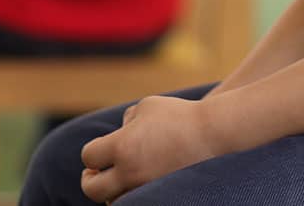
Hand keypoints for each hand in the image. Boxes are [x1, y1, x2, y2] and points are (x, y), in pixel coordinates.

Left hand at [79, 96, 224, 202]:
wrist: (214, 133)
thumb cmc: (179, 115)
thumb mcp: (147, 106)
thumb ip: (126, 121)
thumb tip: (117, 135)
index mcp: (122, 146)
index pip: (89, 157)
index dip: (92, 153)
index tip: (100, 150)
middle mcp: (130, 171)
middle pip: (92, 190)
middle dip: (90, 181)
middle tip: (93, 175)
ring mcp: (146, 187)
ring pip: (113, 202)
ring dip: (110, 192)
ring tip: (116, 180)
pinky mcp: (160, 196)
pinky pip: (135, 203)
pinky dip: (130, 196)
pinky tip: (136, 184)